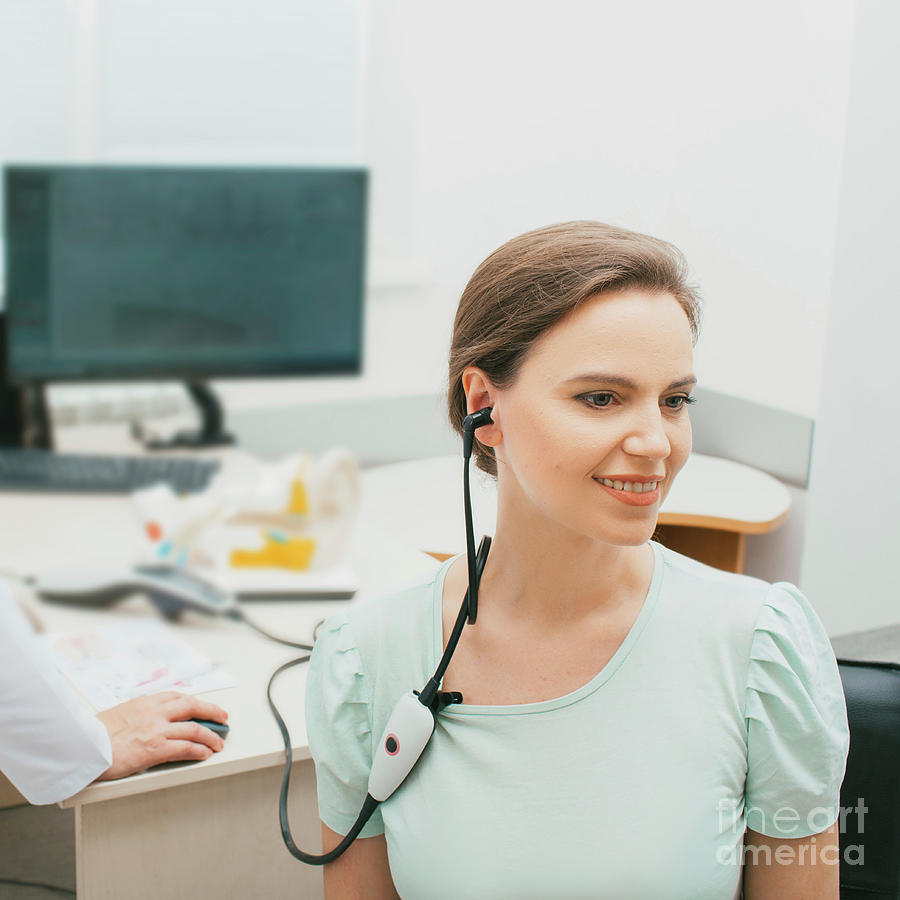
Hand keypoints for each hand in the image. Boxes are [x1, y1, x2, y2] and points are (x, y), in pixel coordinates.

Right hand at [96, 691, 228, 780]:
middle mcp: (154, 712)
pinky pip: (186, 747)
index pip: (176, 697)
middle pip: (192, 706)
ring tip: (219, 742)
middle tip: (222, 717)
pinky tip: (206, 754)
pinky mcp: (156, 748)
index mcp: (144, 703)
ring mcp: (157, 729)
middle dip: (212, 710)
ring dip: (211, 735)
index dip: (194, 701)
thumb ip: (134, 715)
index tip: (202, 705)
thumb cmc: (92, 736)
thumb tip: (141, 722)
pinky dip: (200, 750)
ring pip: (195, 728)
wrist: (82, 748)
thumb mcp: (116, 715)